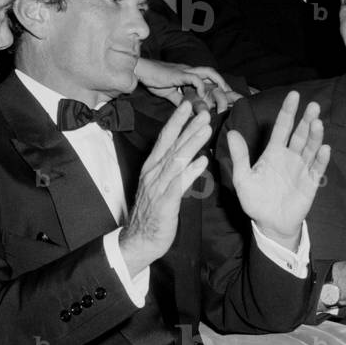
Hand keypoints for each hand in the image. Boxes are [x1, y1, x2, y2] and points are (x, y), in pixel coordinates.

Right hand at [120, 101, 211, 273]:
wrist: (139, 240)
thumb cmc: (153, 212)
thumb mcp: (161, 185)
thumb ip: (173, 169)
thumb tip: (191, 154)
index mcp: (152, 167)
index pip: (165, 139)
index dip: (177, 121)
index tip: (188, 105)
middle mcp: (153, 173)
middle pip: (172, 145)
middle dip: (188, 127)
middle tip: (203, 111)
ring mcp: (157, 188)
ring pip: (176, 161)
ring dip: (191, 144)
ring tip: (206, 129)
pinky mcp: (164, 204)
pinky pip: (178, 185)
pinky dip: (190, 172)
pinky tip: (202, 162)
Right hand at [133, 58, 241, 111]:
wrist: (141, 71)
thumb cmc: (154, 80)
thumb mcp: (170, 94)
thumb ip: (180, 101)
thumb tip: (189, 111)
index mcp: (189, 75)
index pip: (208, 78)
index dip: (219, 86)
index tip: (228, 97)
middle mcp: (190, 71)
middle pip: (212, 73)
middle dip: (223, 83)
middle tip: (232, 96)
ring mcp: (185, 71)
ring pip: (208, 72)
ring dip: (218, 82)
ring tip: (223, 92)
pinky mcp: (179, 74)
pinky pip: (194, 77)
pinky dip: (200, 85)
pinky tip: (201, 94)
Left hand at [226, 91, 330, 249]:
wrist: (269, 223)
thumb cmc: (255, 200)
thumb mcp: (242, 178)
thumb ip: (239, 156)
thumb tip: (231, 133)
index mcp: (273, 152)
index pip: (282, 127)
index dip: (288, 112)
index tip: (294, 95)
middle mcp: (290, 157)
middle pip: (300, 134)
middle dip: (306, 120)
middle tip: (313, 105)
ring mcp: (301, 169)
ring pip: (310, 148)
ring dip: (315, 136)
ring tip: (317, 123)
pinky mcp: (310, 183)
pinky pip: (317, 169)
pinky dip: (321, 159)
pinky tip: (324, 148)